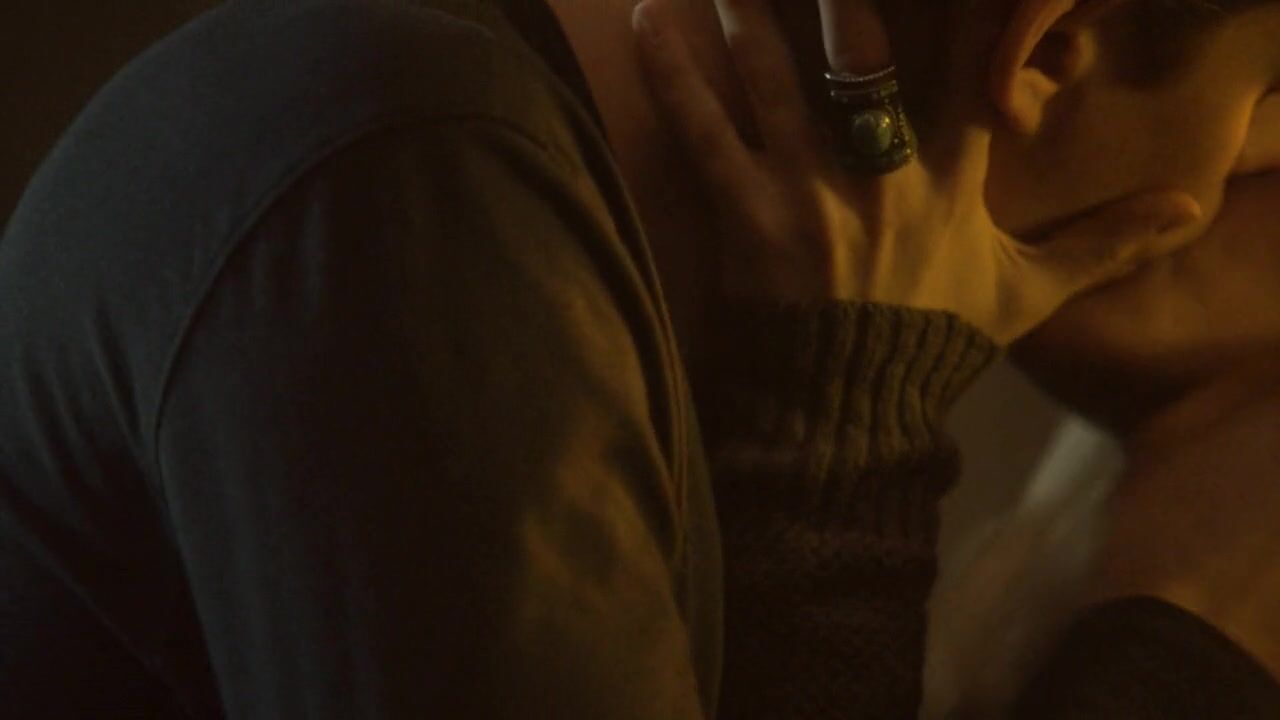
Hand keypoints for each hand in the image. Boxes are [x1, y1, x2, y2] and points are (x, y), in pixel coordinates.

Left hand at [631, 0, 1202, 344]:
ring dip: (753, 13)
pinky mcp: (747, 217)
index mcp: (951, 180)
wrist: (848, 414)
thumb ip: (1103, 243)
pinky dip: (675, 76)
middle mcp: (881, 173)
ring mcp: (809, 192)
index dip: (969, 14)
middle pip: (869, 55)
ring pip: (779, 78)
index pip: (970, 71)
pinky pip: (706, 133)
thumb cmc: (930, 344)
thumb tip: (1190, 208)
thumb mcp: (1026, 292)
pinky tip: (651, 23)